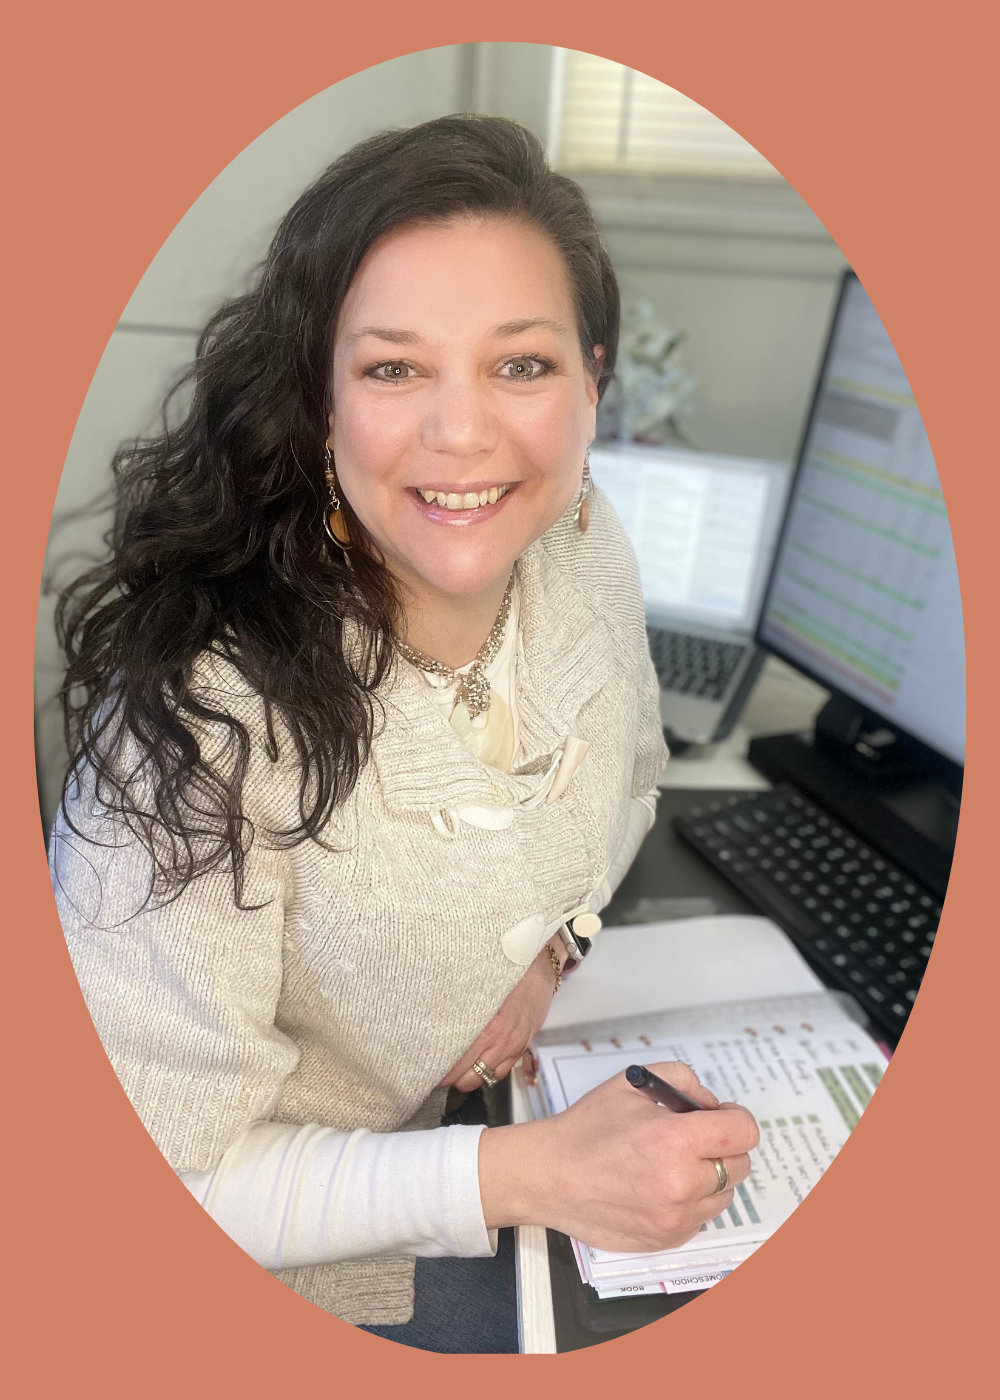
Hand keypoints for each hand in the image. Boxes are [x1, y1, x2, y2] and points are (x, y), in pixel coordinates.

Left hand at [439, 942, 563, 1091]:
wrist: (541, 968)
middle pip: (467, 1078)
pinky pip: (500, 1072)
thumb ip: (456, 1005)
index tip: (424, 1067)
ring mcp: (512, 1048)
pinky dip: (486, 1072)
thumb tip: (429, 1016)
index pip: (456, 1064)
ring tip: (455, 1068)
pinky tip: (477, 1061)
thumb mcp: (476, 985)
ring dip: (468, 1077)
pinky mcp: (521, 1048)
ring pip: (483, 1079)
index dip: (437, 1070)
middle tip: (436, 1067)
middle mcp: (500, 1043)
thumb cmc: (506, 973)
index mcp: (486, 1028)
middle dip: (451, 1077)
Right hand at [478, 1060, 758, 1252]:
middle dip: (722, 1147)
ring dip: (709, 1177)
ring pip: (724, 1195)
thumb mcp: (632, 1082)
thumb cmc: (587, 1128)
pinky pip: (700, 1218)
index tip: (719, 1116)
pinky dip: (691, 1202)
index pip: (744, 1132)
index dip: (733, 1118)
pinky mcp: (666, 1240)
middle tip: (693, 1139)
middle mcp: (682, 1185)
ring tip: (673, 1164)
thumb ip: (682, 1081)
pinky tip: (660, 1187)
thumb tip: (711, 1105)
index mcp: (675, 1141)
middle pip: (740, 1165)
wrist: (549, 1175)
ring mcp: (675, 1219)